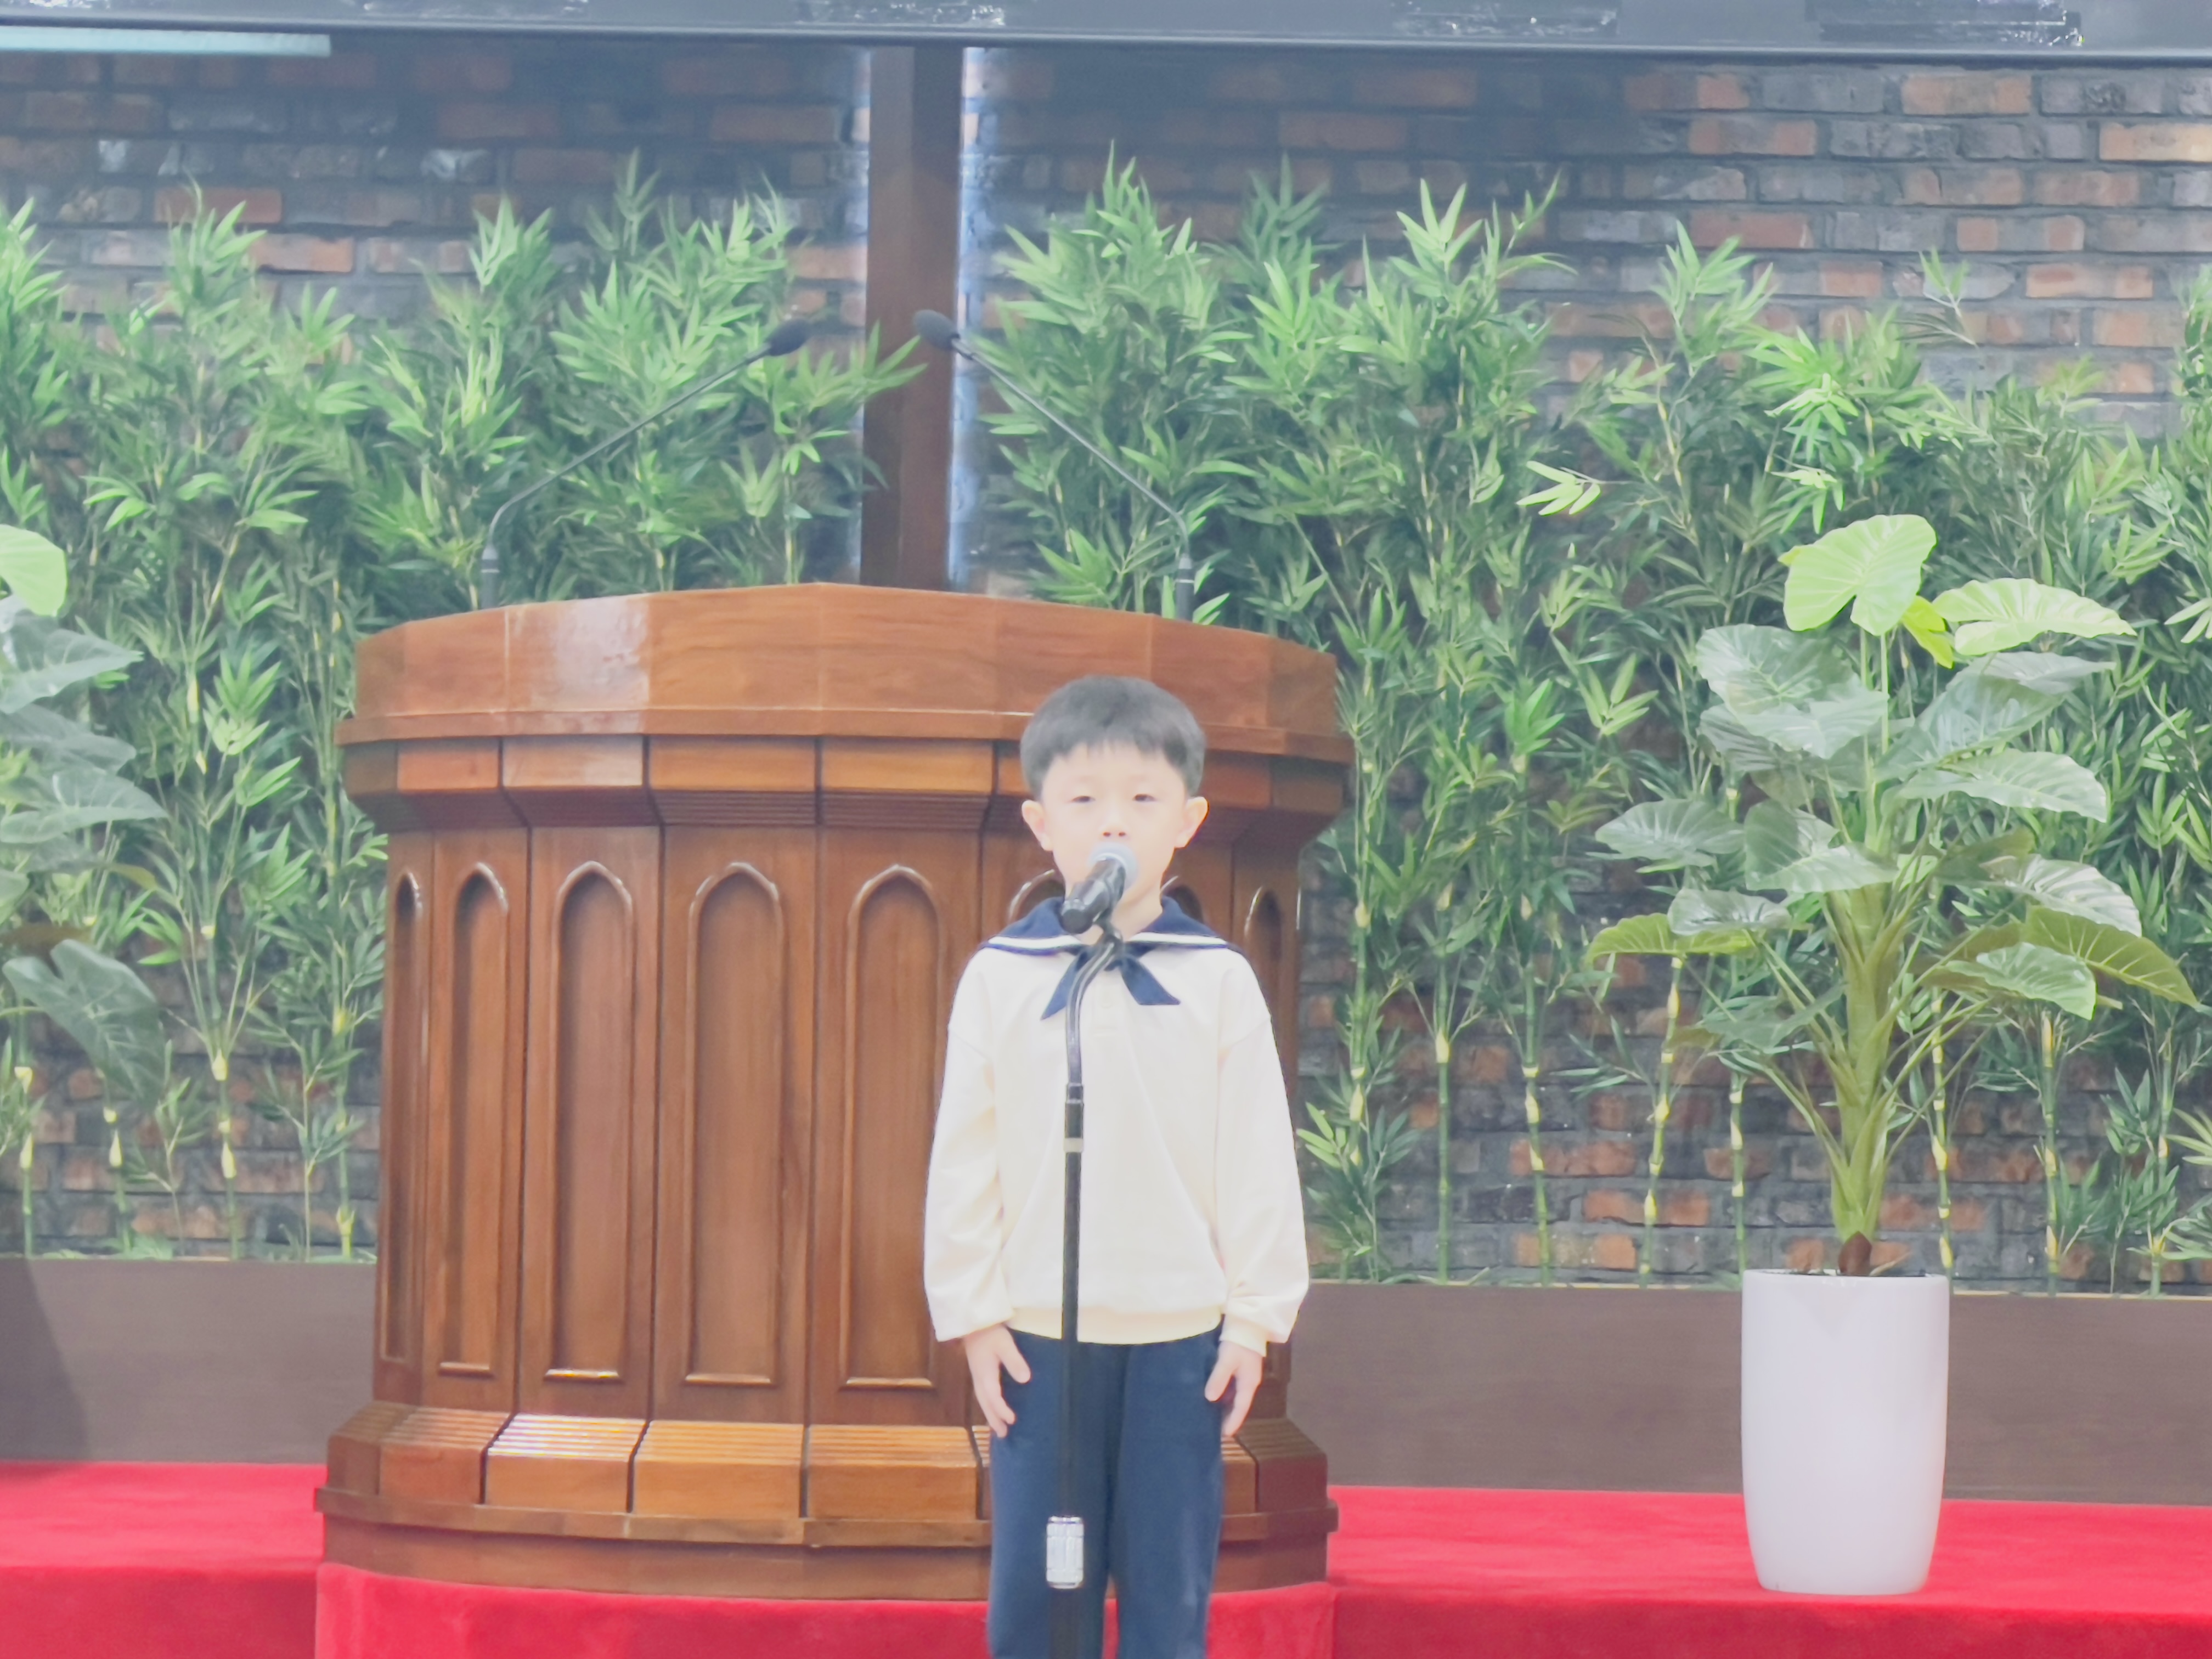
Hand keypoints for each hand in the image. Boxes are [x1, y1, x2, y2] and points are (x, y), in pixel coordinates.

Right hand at [964, 1323, 1031, 1437]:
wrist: (973, 1322)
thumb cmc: (990, 1333)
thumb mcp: (1005, 1344)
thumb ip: (1014, 1361)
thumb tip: (1025, 1380)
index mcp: (985, 1374)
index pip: (994, 1397)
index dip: (1002, 1410)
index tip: (1012, 1420)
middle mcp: (979, 1378)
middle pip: (985, 1404)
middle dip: (994, 1419)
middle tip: (1003, 1434)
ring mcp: (977, 1376)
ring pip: (982, 1401)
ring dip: (990, 1414)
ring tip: (998, 1428)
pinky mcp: (978, 1372)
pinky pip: (982, 1394)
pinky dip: (988, 1405)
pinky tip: (993, 1407)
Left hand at [1204, 1338, 1265, 1438]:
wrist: (1247, 1322)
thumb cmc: (1237, 1342)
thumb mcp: (1226, 1360)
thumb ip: (1218, 1378)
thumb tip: (1210, 1398)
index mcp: (1249, 1382)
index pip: (1241, 1407)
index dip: (1233, 1421)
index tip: (1225, 1435)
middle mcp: (1249, 1381)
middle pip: (1240, 1404)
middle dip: (1230, 1417)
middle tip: (1217, 1429)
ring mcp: (1246, 1374)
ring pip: (1236, 1395)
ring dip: (1226, 1406)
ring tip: (1213, 1415)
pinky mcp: (1241, 1366)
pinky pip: (1233, 1386)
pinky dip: (1225, 1394)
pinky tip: (1215, 1396)